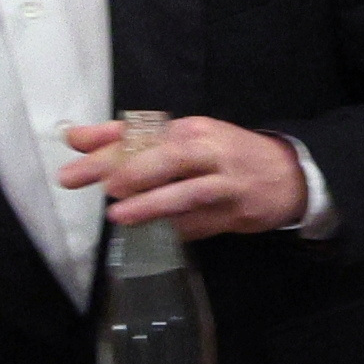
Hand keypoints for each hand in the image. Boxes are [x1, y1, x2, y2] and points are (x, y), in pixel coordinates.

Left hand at [62, 114, 310, 239]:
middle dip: (130, 171)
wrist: (290, 175)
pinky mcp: (237, 213)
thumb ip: (125, 138)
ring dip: (153, 204)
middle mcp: (210, 153)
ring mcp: (226, 184)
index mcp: (191, 130)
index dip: (108, 150)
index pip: (144, 136)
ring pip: (188, 192)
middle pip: (167, 159)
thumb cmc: (225, 154)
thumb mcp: (181, 137)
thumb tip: (74, 138)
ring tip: (120, 215)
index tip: (73, 163)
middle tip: (101, 187)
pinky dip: (176, 229)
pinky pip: (201, 224)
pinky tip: (155, 233)